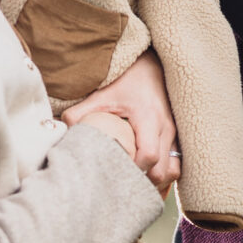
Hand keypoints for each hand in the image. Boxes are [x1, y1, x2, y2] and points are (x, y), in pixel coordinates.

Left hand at [62, 50, 180, 187]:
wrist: (151, 64)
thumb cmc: (126, 79)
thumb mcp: (102, 93)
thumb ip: (81, 113)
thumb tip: (64, 132)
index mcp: (149, 118)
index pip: (149, 156)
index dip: (133, 168)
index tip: (116, 166)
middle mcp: (166, 127)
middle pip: (163, 170)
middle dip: (144, 178)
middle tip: (123, 173)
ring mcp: (176, 132)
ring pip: (173, 170)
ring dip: (156, 176)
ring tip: (136, 172)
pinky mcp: (178, 135)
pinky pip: (177, 162)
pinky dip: (163, 169)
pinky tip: (146, 167)